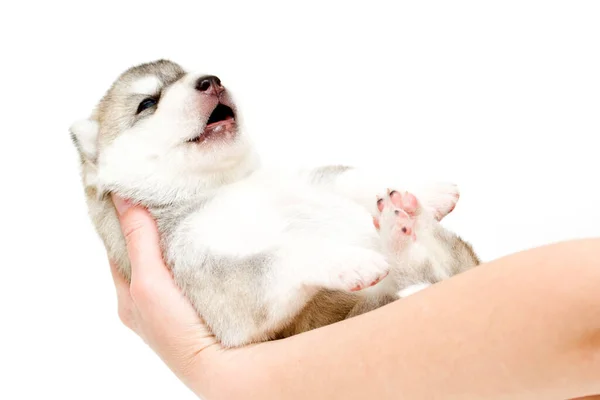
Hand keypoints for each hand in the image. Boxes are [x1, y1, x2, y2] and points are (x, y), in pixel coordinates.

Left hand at [109, 196, 253, 397]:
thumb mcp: (148, 280)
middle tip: (163, 194)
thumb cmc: (175, 330)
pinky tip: (205, 239)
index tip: (131, 189)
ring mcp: (174, 304)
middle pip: (144, 253)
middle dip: (151, 226)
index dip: (122, 219)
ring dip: (175, 239)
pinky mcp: (197, 304)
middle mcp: (147, 301)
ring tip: (186, 210)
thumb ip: (138, 240)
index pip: (118, 248)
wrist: (219, 366)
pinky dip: (193, 252)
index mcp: (128, 296)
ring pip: (168, 261)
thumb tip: (122, 197)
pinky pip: (189, 271)